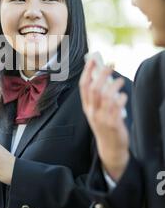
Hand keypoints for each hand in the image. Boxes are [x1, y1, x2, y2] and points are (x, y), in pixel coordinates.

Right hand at [79, 60, 129, 180]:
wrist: (110, 147)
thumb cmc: (104, 125)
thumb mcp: (96, 111)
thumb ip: (98, 96)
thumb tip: (103, 75)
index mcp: (86, 107)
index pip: (83, 86)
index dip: (87, 71)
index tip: (93, 59)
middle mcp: (92, 112)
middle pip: (94, 89)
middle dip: (102, 74)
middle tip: (111, 65)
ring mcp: (102, 118)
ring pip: (105, 96)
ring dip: (114, 85)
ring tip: (120, 80)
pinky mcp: (113, 124)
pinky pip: (117, 107)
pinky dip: (121, 98)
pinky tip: (123, 96)